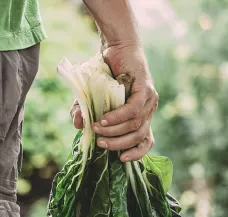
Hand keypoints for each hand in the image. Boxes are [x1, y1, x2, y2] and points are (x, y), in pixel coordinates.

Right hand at [71, 43, 157, 161]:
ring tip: (98, 129)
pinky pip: (134, 109)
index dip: (137, 153)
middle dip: (119, 144)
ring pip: (136, 124)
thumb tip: (77, 125)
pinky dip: (119, 117)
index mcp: (141, 115)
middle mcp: (149, 109)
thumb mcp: (91, 96)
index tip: (121, 160)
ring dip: (116, 130)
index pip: (146, 141)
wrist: (115, 45)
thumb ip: (85, 111)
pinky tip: (105, 119)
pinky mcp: (146, 88)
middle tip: (101, 144)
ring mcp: (150, 99)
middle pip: (139, 136)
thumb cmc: (104, 71)